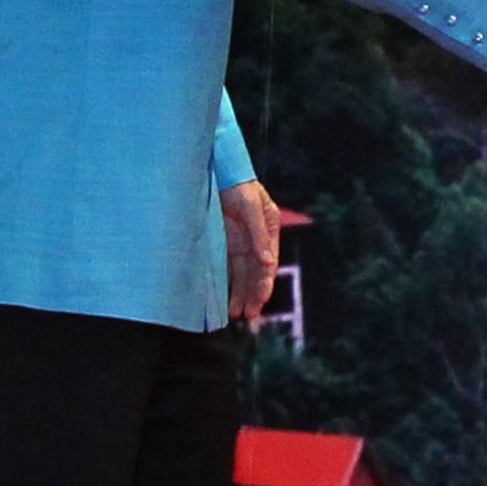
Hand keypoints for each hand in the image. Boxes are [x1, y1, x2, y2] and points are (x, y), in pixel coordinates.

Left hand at [223, 179, 282, 323]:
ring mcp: (241, 240)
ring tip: (237, 314)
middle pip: (257, 272)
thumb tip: (267, 263)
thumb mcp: (250, 206)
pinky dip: (230, 282)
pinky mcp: (227, 241)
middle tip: (249, 316)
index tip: (259, 301)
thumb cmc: (237, 184)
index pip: (268, 262)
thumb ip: (258, 234)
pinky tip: (227, 299)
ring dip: (241, 293)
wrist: (217, 170)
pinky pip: (230, 266)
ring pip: (244, 273)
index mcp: (269, 228)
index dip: (264, 283)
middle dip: (254, 295)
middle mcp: (257, 238)